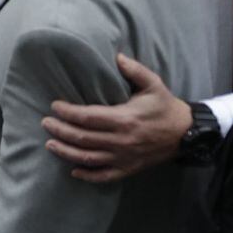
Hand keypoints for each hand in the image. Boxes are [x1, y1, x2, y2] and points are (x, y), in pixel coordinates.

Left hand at [41, 53, 191, 182]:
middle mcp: (122, 141)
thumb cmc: (165, 106)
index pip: (88, 118)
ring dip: (66, 152)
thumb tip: (117, 56)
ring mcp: (125, 157)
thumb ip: (134, 70)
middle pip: (83, 138)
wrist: (187, 134)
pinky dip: (88, 175)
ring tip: (50, 144)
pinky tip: (73, 171)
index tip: (54, 105)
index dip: (68, 112)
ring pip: (89, 158)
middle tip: (45, 122)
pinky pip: (105, 176)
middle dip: (60, 130)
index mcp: (125, 119)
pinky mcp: (129, 169)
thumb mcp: (153, 84)